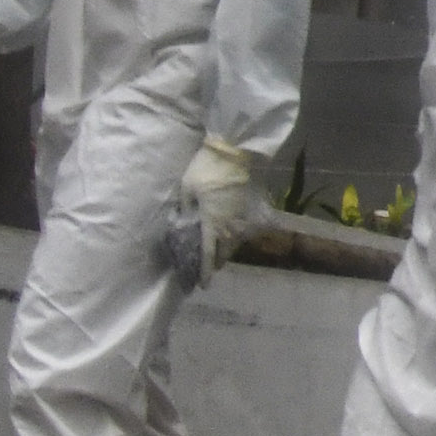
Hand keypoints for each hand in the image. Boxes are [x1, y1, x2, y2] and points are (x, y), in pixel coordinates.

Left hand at [170, 139, 251, 289]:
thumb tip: (184, 221)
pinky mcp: (251, 207)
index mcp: (211, 222)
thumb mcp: (186, 188)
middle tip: (211, 268)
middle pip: (225, 252)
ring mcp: (242, 216)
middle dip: (217, 262)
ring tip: (221, 255)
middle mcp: (230, 225)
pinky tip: (233, 235)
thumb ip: (186, 208)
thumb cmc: (206, 169)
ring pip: (236, 242)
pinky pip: (243, 229)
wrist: (236, 151)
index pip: (208, 254)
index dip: (205, 271)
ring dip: (228, 251)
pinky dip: (237, 237)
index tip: (203, 285)